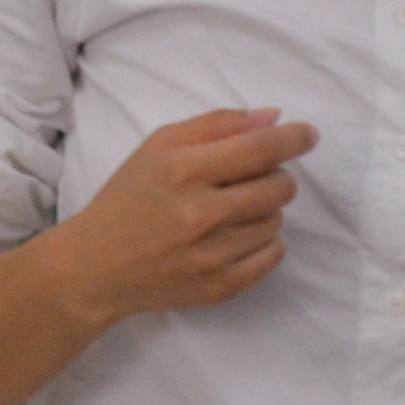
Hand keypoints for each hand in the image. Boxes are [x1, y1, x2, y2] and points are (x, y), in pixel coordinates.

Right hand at [38, 107, 317, 330]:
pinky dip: (266, 242)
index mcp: (184, 170)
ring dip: (266, 209)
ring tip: (234, 209)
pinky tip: (239, 235)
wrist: (95, 266)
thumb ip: (217, 125)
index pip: (261, 149)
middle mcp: (201, 213)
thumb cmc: (128, 197)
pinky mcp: (220, 287)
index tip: (309, 134)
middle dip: (277, 176)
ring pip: (276, 221)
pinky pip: (272, 257)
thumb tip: (274, 117)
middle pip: (278, 186)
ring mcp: (212, 254)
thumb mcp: (158, 147)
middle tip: (254, 178)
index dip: (295, 138)